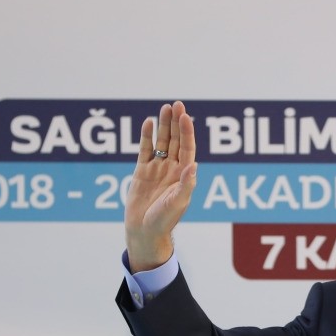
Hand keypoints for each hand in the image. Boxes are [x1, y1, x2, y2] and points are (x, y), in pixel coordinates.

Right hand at [124, 101, 197, 272]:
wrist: (145, 231)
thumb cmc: (165, 220)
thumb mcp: (178, 203)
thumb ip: (186, 184)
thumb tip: (193, 165)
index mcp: (184, 175)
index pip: (187, 148)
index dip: (187, 132)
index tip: (184, 116)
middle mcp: (172, 169)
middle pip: (176, 141)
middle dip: (176, 123)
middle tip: (176, 105)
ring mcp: (157, 169)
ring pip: (162, 143)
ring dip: (163, 126)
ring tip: (164, 108)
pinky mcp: (142, 172)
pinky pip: (145, 150)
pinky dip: (147, 137)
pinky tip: (148, 123)